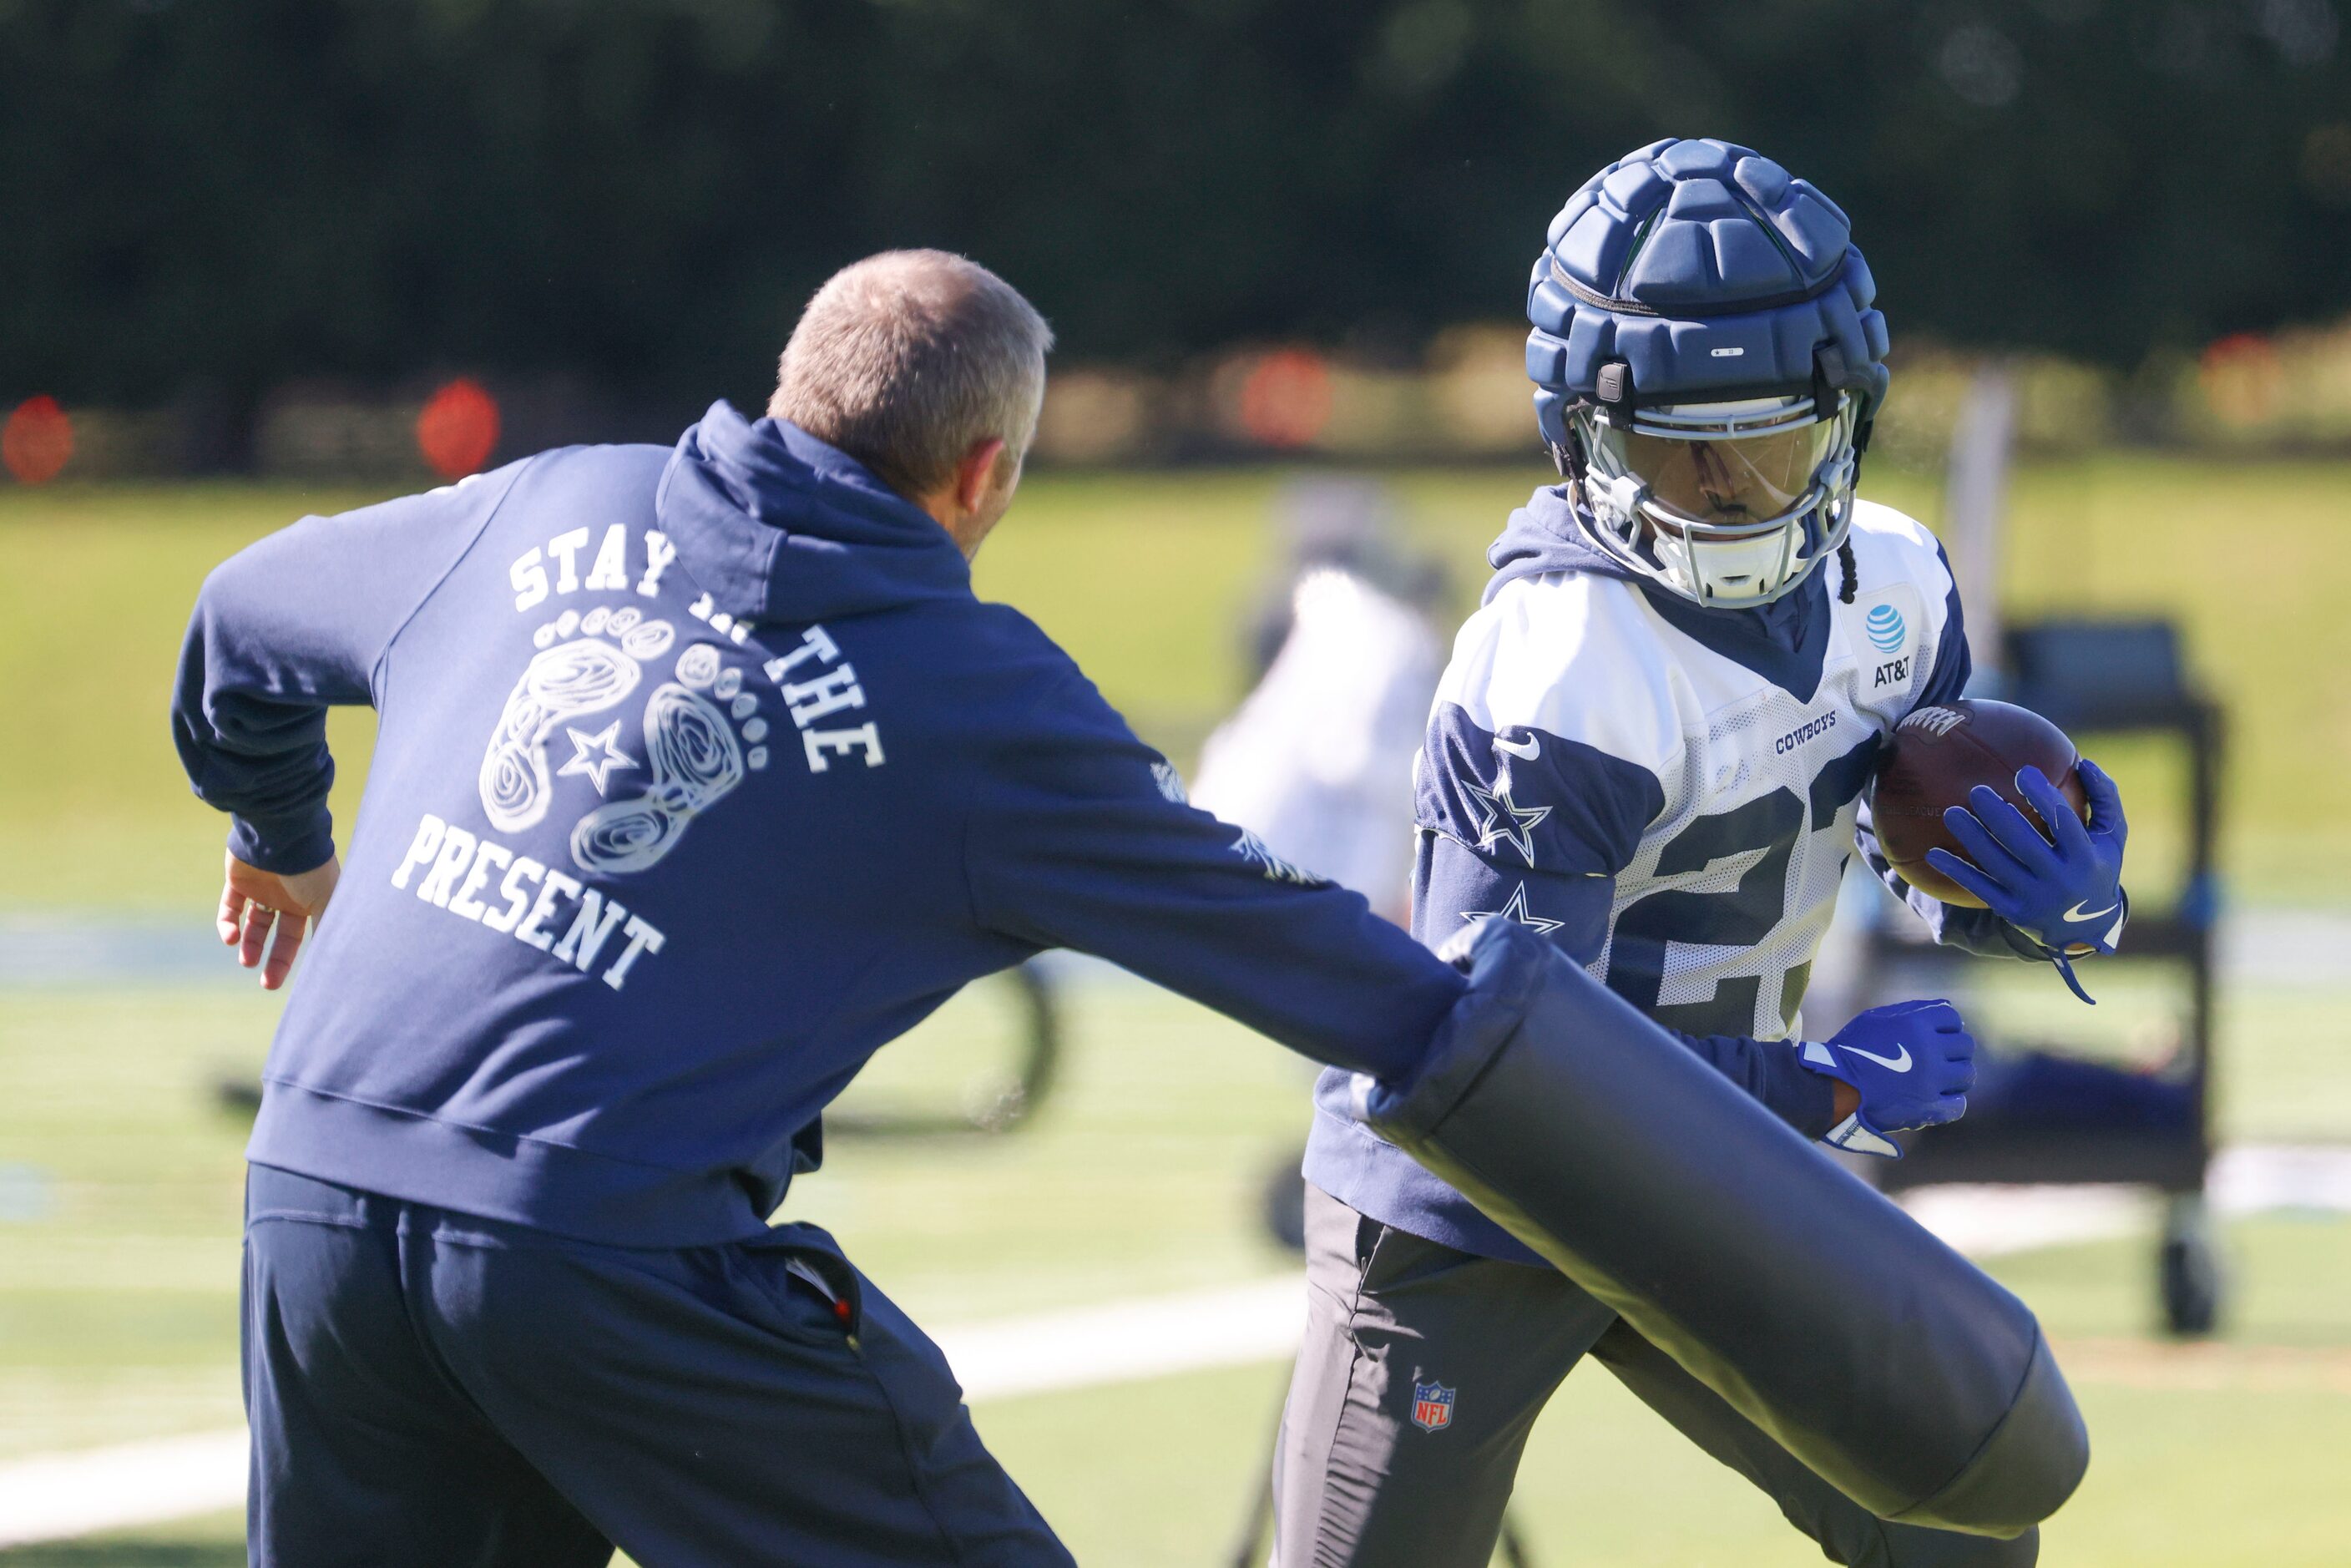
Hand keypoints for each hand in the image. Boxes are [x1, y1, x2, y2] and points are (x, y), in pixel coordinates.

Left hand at [218, 850, 340, 989]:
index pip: (301, 936)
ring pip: (254, 923)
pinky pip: (231, 907)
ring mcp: (264, 888)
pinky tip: (231, 936)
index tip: (282, 981)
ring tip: (246, 960)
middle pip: (279, 935)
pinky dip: (228, 924)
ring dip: (249, 944)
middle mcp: (289, 896)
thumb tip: (332, 963)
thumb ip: (326, 930)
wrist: (279, 836)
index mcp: (312, 902)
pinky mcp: (239, 880)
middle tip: (267, 984)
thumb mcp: (326, 902)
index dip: (291, 958)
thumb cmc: (308, 869)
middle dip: (273, 959)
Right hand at [1798, 999, 1976, 1157]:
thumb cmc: (1852, 1050)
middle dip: (1954, 1051)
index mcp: (1916, 1024)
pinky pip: (1958, 1105)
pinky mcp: (1929, 1108)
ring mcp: (1931, 1081)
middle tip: (1939, 1059)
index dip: (1946, 1026)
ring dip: (1955, 1076)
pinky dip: (1951, 1103)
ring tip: (1939, 1080)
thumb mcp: (1876, 1019)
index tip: (1937, 1035)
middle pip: (1965, 1045)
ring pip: (1966, 1074)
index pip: (1952, 1018)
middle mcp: (1929, 1050)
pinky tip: (1938, 1100)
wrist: (1833, 1087)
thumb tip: (1946, 1005)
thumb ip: (1911, 1010)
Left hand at [1927, 759, 2127, 956]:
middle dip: (1998, 815)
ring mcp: (2036, 898)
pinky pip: (1980, 888)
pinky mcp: (2014, 912)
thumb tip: (2084, 762)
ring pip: (1997, 865)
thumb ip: (2104, 798)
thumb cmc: (2096, 865)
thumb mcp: (2111, 836)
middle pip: (2023, 843)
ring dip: (1972, 838)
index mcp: (2087, 857)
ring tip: (1951, 813)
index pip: (2063, 822)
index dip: (2043, 796)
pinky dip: (1956, 870)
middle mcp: (2061, 880)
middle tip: (1976, 790)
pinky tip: (1934, 853)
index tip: (2023, 771)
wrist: (2087, 927)